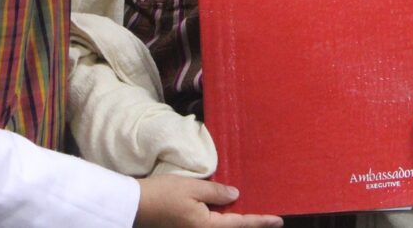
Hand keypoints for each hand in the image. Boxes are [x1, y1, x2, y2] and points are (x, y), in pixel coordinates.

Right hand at [134, 175, 282, 227]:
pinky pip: (210, 226)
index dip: (260, 221)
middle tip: (269, 220)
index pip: (240, 224)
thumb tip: (235, 195)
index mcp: (206, 227)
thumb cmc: (162, 194)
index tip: (278, 220)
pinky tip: (226, 213)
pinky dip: (222, 221)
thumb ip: (216, 193)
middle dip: (249, 224)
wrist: (133, 205)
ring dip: (236, 222)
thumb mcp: (192, 188)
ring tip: (251, 216)